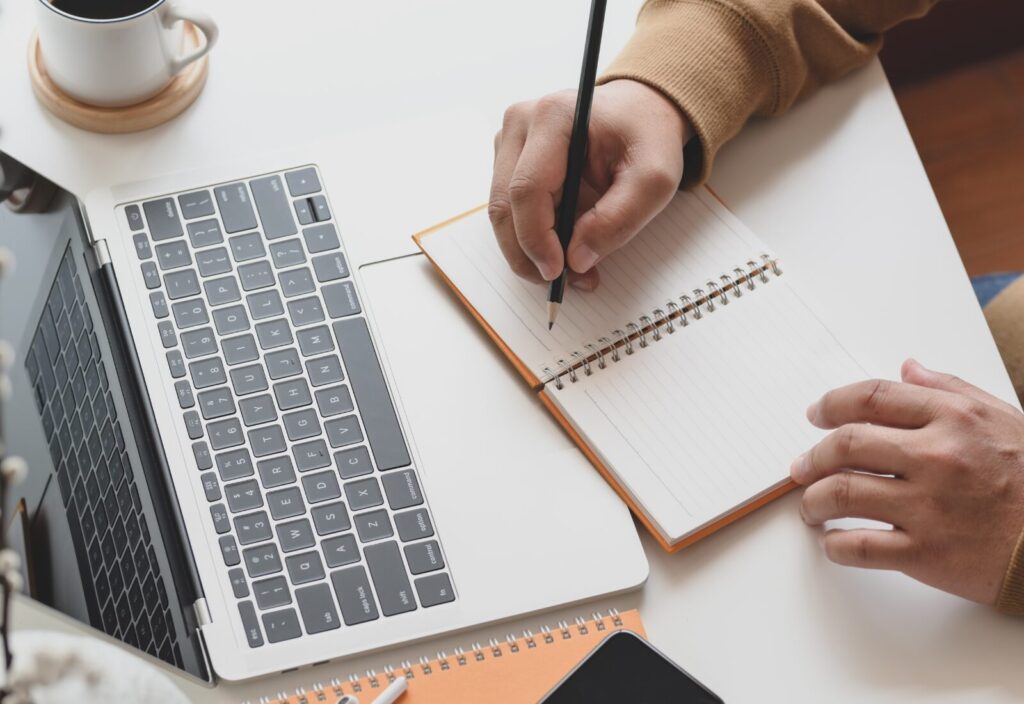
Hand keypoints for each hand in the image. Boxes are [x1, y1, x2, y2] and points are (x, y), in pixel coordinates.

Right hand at [489, 79, 691, 289]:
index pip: (527, 189)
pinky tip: (561, 248)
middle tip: (563, 283)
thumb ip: (619, 219)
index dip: (536, 238)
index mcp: (553, 117)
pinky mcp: (509, 159)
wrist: (640, 112)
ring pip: (502, 212)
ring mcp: (509, 140)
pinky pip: (509, 210)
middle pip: (504, 205)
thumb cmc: (647, 138)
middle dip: (528, 254)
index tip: (558, 272)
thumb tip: (576, 260)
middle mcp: (520, 123)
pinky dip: (530, 238)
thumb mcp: (655, 179)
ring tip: (571, 270)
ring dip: (528, 251)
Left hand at [791, 359, 1023, 604]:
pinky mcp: (926, 553)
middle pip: (845, 445)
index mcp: (952, 419)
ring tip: (810, 506)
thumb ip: (950, 390)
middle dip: (812, 456)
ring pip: (841, 494)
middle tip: (800, 466)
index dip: (831, 404)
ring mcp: (928, 507)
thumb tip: (907, 368)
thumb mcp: (1001, 420)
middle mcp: (936, 458)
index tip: (815, 415)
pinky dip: (835, 546)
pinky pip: (859, 547)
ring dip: (812, 500)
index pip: (871, 398)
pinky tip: (833, 542)